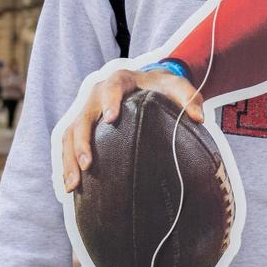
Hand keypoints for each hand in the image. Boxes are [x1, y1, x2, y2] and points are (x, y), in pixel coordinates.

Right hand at [61, 67, 203, 192]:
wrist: (148, 83)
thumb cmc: (162, 86)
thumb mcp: (178, 86)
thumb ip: (189, 98)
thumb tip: (199, 118)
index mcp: (120, 80)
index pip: (111, 88)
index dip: (109, 102)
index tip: (111, 119)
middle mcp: (97, 94)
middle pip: (84, 116)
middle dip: (83, 140)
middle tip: (88, 163)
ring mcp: (87, 110)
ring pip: (70, 133)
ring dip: (70, 159)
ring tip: (73, 185)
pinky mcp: (83, 125)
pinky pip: (68, 143)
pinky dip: (68, 163)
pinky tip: (72, 186)